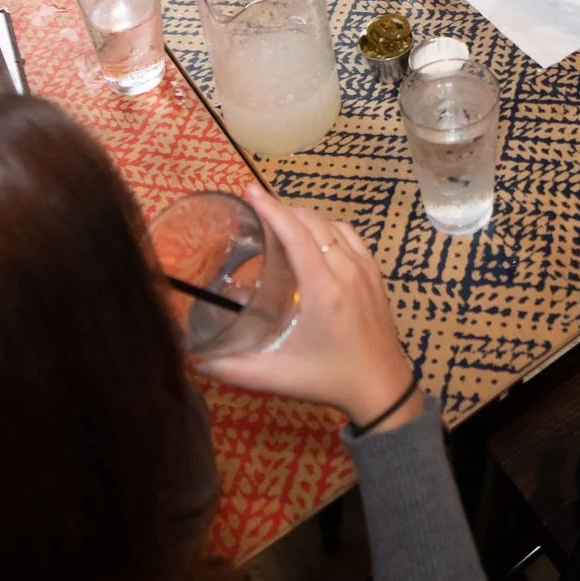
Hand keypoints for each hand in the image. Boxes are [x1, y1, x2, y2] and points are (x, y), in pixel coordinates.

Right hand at [197, 187, 421, 431]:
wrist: (383, 389)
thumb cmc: (330, 380)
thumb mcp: (279, 377)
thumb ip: (234, 370)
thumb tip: (195, 361)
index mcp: (324, 290)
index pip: (297, 235)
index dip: (272, 209)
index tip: (250, 191)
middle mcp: (347, 271)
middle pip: (314, 223)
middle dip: (284, 209)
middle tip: (257, 208)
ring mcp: (366, 270)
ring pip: (334, 225)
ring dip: (307, 217)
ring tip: (282, 222)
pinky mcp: (376, 274)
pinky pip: (351, 236)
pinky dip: (329, 228)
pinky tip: (315, 239)